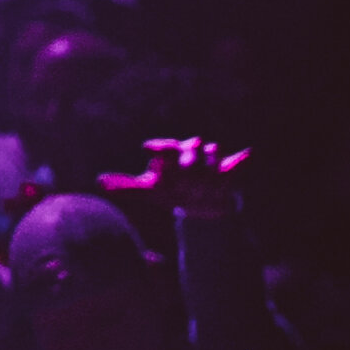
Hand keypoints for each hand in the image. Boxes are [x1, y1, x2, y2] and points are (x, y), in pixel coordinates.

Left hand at [101, 136, 248, 221]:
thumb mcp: (151, 191)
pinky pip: (238, 161)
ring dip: (209, 169)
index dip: (161, 148)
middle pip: (191, 146)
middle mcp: (191, 151)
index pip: (166, 145)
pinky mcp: (229, 169)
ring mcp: (211, 160)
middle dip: (189, 160)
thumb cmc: (172, 191)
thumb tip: (99, 181)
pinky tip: (251, 153)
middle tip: (184, 179)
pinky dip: (244, 159)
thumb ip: (127, 186)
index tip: (149, 150)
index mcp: (171, 152)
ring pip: (213, 153)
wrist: (201, 203)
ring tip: (203, 187)